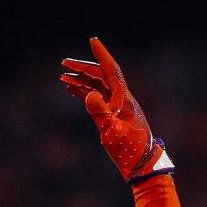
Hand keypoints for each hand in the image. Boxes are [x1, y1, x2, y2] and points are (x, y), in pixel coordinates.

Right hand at [59, 38, 174, 182]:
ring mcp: (118, 107)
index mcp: (123, 99)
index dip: (101, 55)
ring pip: (98, 87)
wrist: (143, 166)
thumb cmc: (130, 151)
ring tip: (63, 76)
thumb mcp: (112, 133)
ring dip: (81, 80)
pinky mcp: (114, 116)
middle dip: (83, 68)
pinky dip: (85, 92)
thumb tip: (88, 94)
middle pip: (101, 76)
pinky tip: (73, 91)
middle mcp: (122, 99)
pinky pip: (98, 98)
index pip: (111, 70)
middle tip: (64, 63)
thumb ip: (100, 114)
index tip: (92, 40)